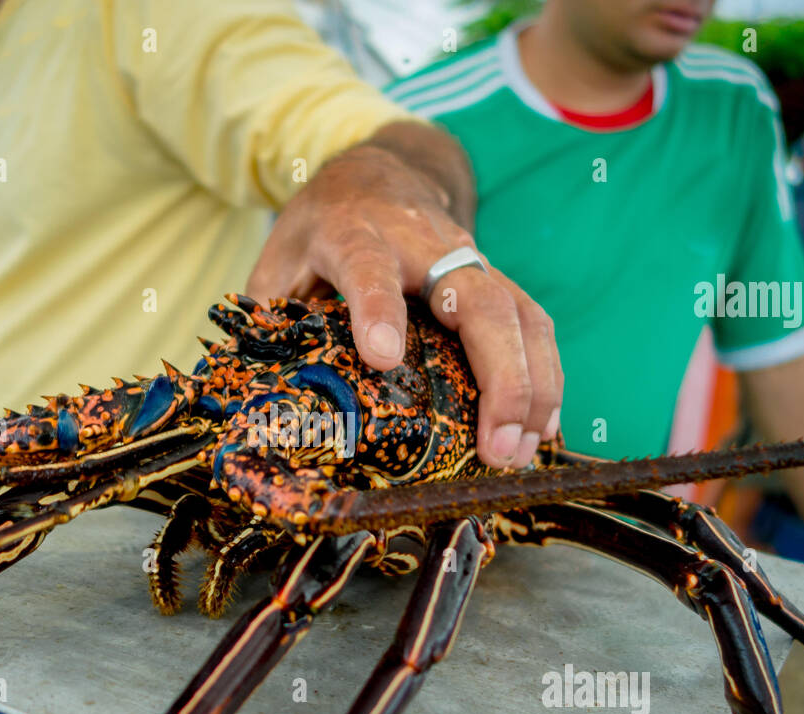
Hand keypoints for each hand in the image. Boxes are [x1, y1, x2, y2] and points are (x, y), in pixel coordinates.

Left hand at [247, 141, 561, 469]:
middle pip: (478, 299)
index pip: (369, 268)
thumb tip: (258, 388)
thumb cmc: (324, 226)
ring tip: (523, 452)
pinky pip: (534, 327)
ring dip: (532, 386)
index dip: (377, 309)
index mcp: (356, 234)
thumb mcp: (281, 256)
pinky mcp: (498, 280)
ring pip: (522, 315)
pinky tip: (542, 429)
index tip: (382, 356)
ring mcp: (471, 260)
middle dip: (497, 375)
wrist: (381, 172)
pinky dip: (545, 378)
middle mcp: (426, 245)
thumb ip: (274, 311)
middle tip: (495, 446)